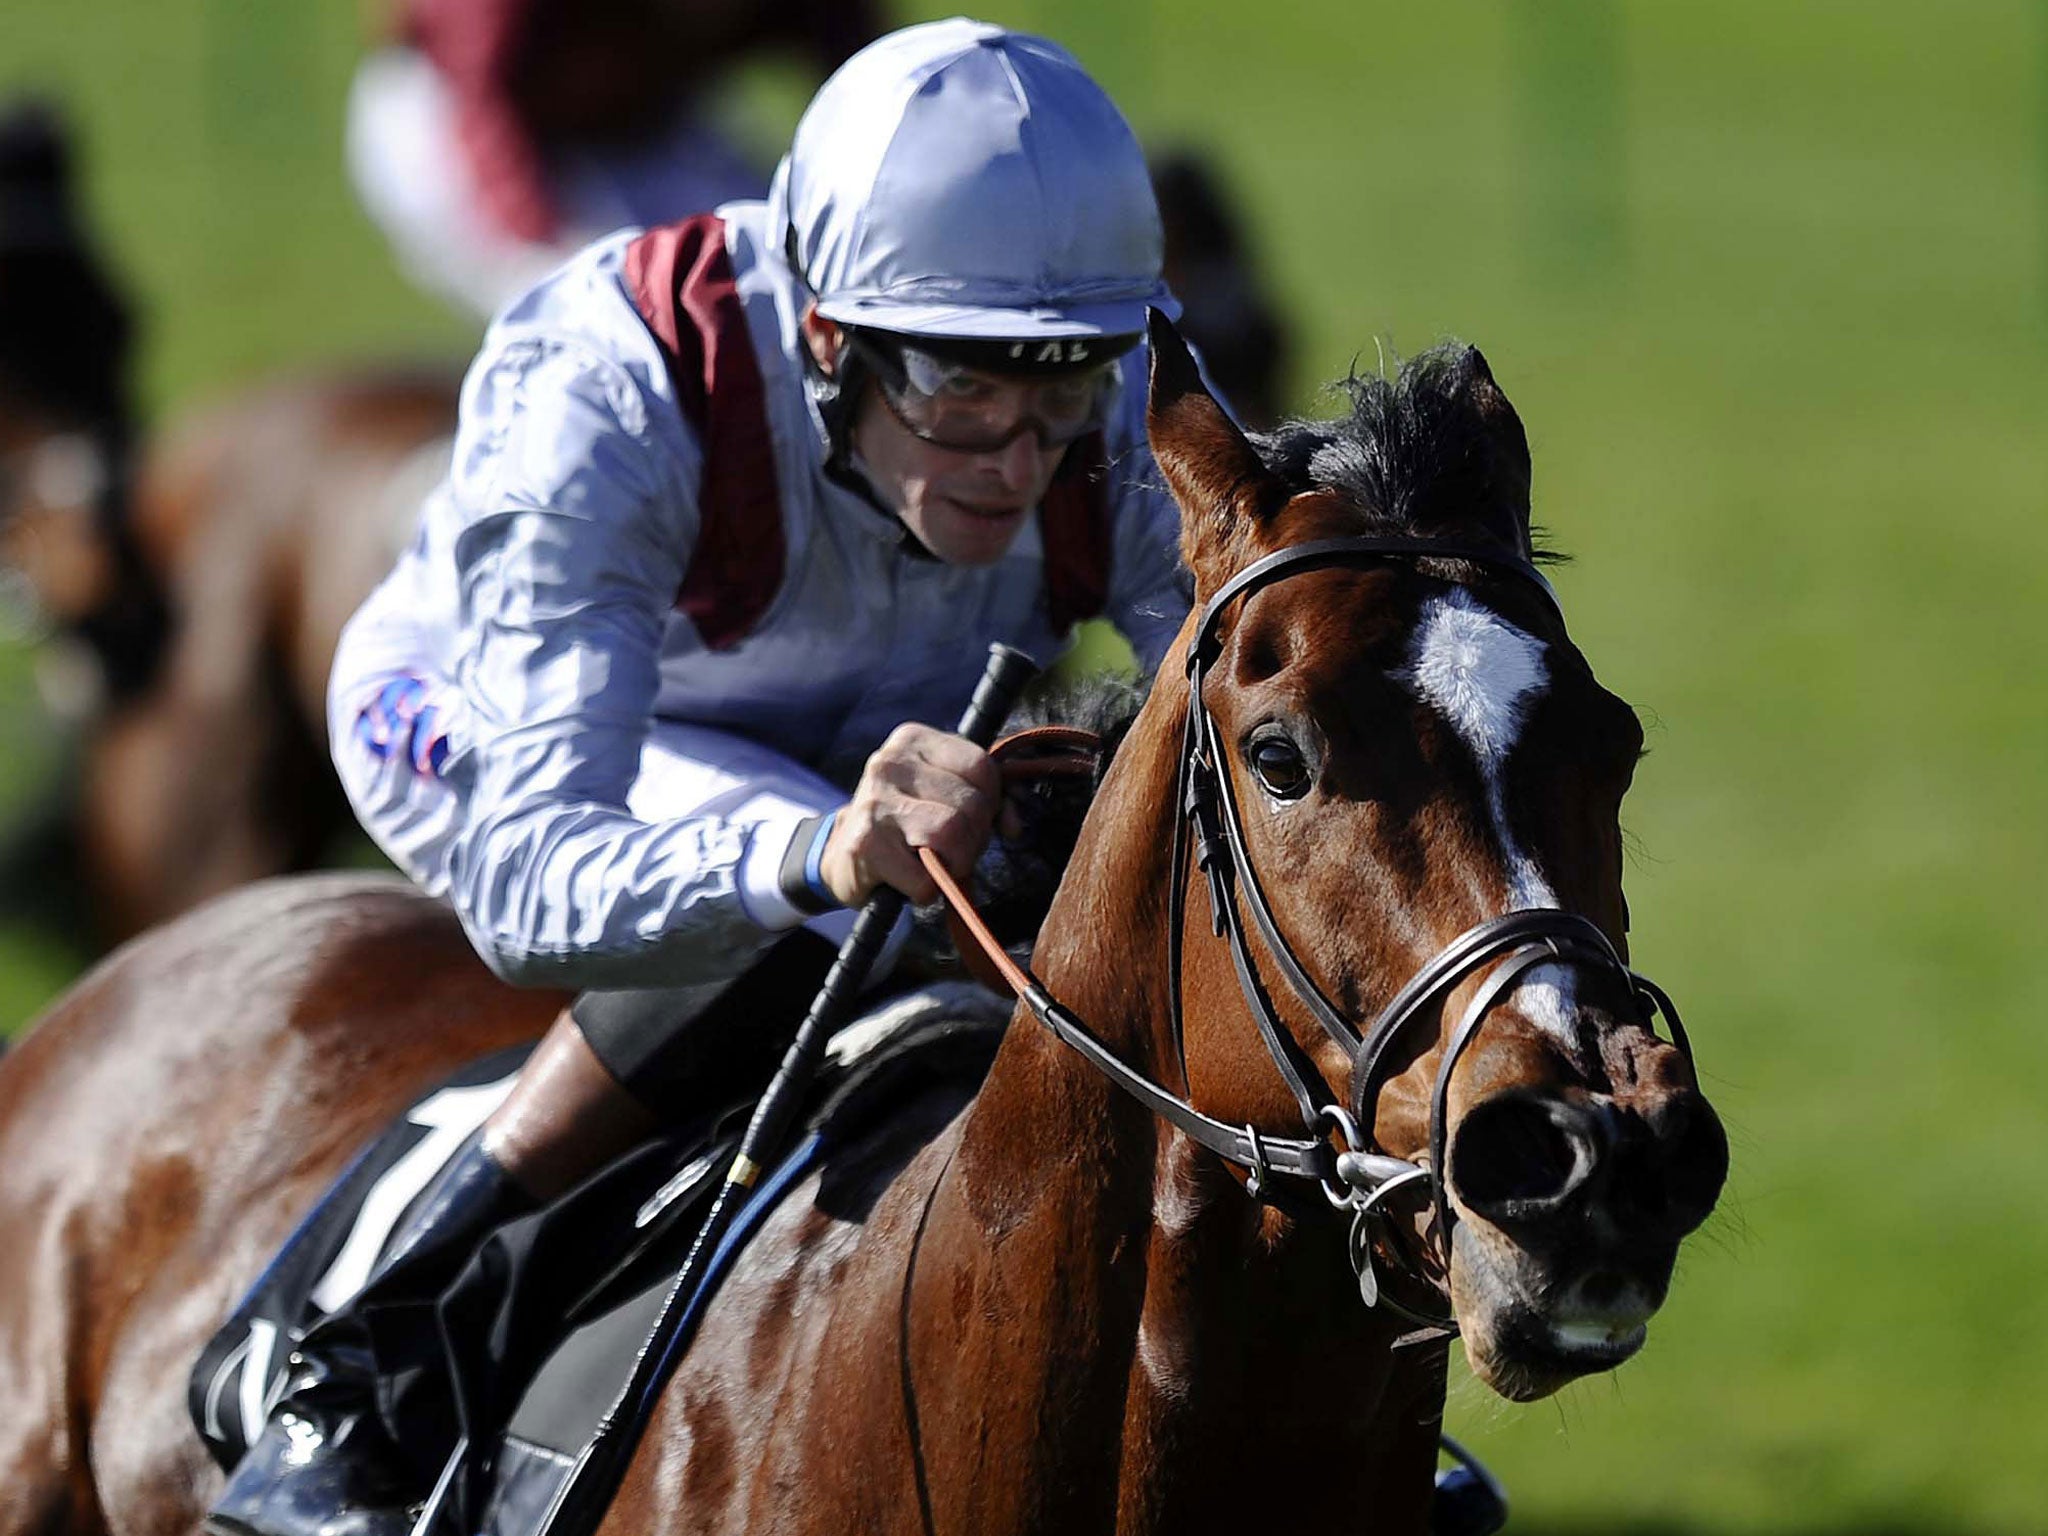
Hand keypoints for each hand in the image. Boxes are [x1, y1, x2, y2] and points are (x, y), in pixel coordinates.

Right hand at [818, 723, 1016, 906]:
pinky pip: (926, 877)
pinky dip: (928, 891)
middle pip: (971, 803)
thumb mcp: (941, 795)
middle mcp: (890, 764)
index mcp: (913, 741)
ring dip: (955, 863)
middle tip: (953, 849)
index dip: (991, 801)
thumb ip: (986, 799)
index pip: (981, 766)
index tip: (974, 819)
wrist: (840, 854)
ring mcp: (875, 802)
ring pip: (952, 833)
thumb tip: (1014, 825)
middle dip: (974, 837)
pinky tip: (912, 881)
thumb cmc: (903, 822)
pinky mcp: (865, 844)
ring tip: (935, 865)